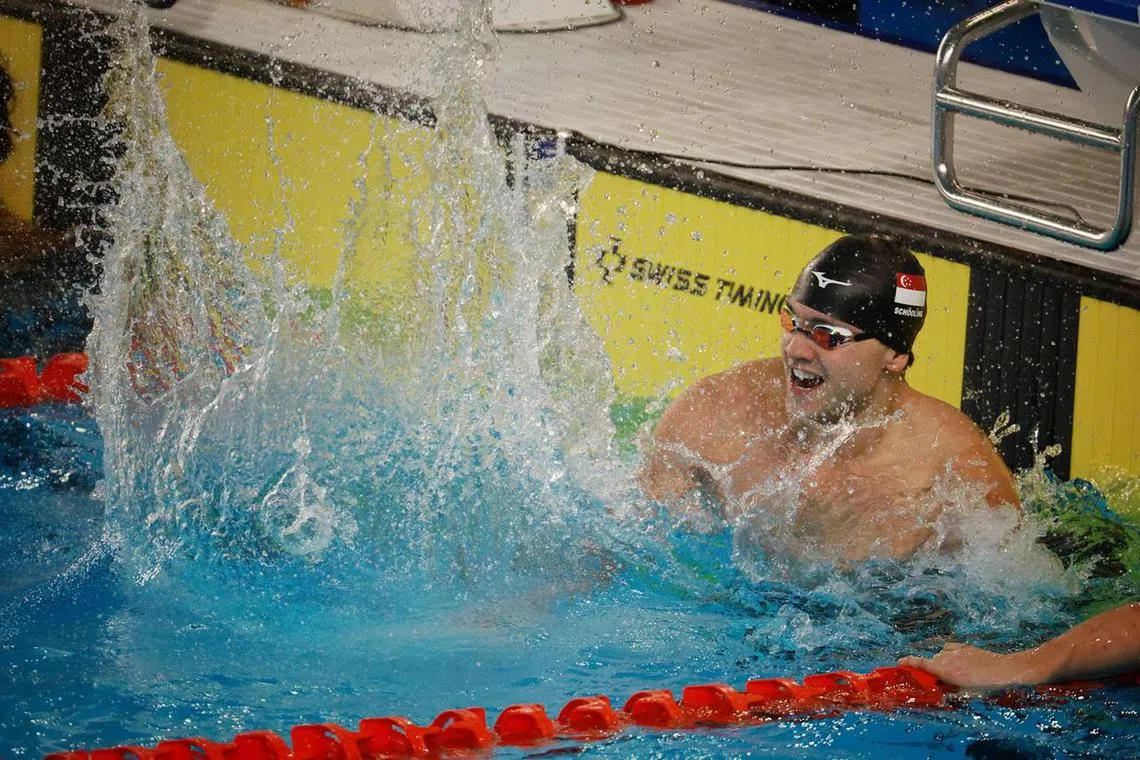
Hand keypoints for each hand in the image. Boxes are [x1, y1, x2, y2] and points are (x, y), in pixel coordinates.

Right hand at [899, 642, 1040, 689]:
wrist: (1007, 670)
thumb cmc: (987, 685)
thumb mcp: (967, 693)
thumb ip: (949, 689)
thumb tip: (939, 688)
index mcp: (945, 670)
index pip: (920, 663)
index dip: (907, 662)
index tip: (898, 663)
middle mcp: (947, 658)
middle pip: (931, 662)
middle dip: (931, 670)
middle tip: (938, 681)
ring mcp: (956, 650)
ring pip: (941, 656)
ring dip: (942, 664)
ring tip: (954, 674)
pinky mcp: (964, 647)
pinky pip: (949, 649)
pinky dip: (949, 655)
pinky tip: (958, 662)